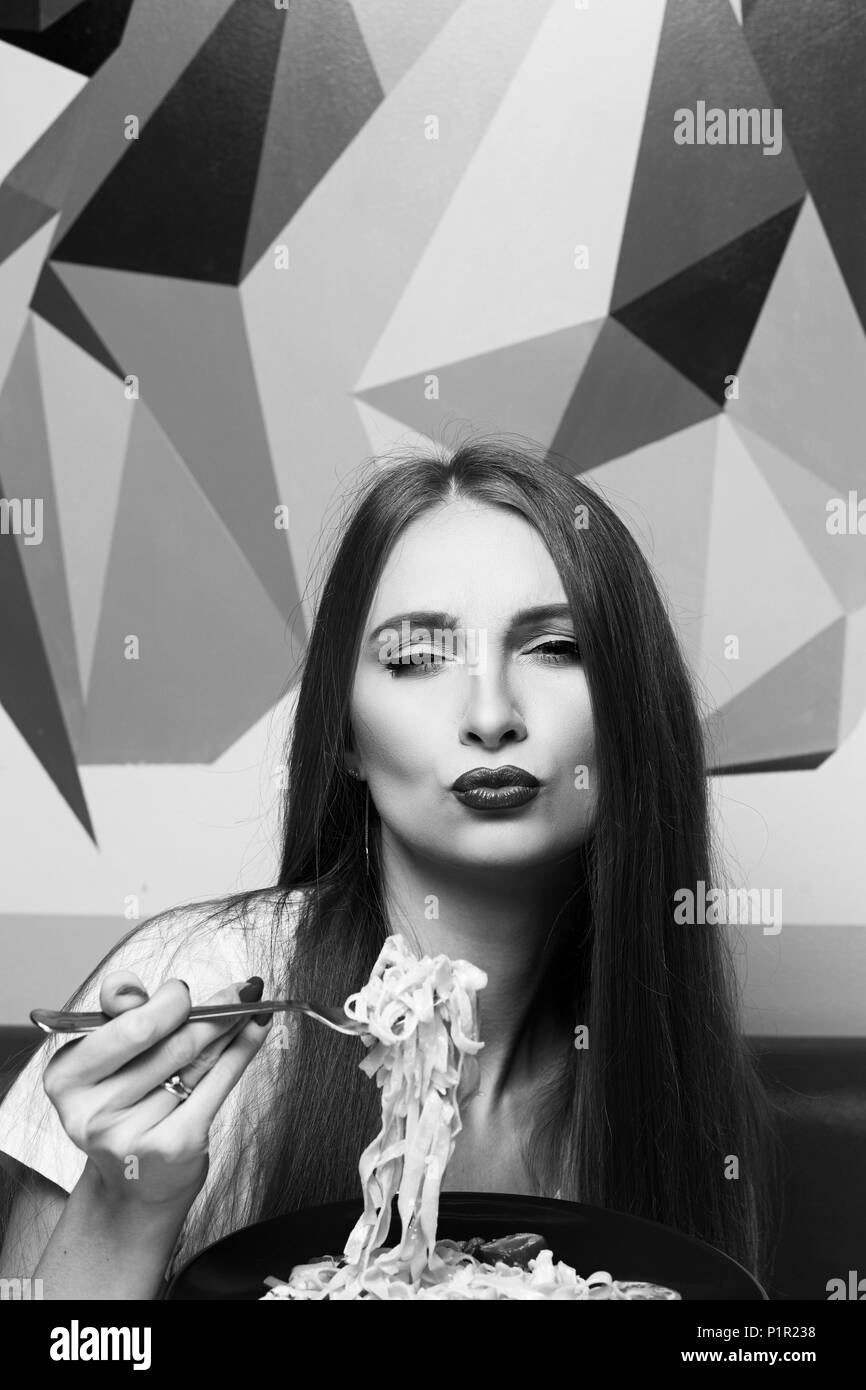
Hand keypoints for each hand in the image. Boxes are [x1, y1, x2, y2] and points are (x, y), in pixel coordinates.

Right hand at [42, 969, 271, 1216]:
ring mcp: (134, 1134)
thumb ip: (114, 1012)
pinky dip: (243, 1051)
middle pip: (171, 1044)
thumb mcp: (105, 1058)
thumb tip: (129, 988)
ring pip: (198, 1061)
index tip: (184, 991)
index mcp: (67, 1078)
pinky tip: (256, 1030)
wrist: (132, 1187)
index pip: (129, 1028)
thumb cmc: (123, 1108)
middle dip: (212, 1011)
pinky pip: (218, 1084)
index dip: (166, 1003)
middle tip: (241, 992)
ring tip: (249, 1007)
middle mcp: (94, 1112)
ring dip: (232, 1027)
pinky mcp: (173, 1147)